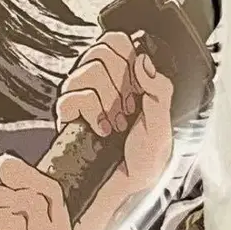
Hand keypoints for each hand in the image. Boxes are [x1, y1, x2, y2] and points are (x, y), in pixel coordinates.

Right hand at [55, 31, 173, 198]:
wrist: (122, 189)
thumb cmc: (143, 160)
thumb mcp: (163, 124)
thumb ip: (159, 89)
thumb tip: (144, 60)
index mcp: (126, 78)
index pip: (116, 40)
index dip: (126, 54)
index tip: (137, 81)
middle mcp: (101, 82)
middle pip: (101, 50)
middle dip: (120, 82)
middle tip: (128, 106)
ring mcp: (81, 95)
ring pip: (89, 71)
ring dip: (109, 102)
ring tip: (116, 122)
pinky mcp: (67, 111)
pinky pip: (75, 95)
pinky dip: (94, 113)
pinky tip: (102, 128)